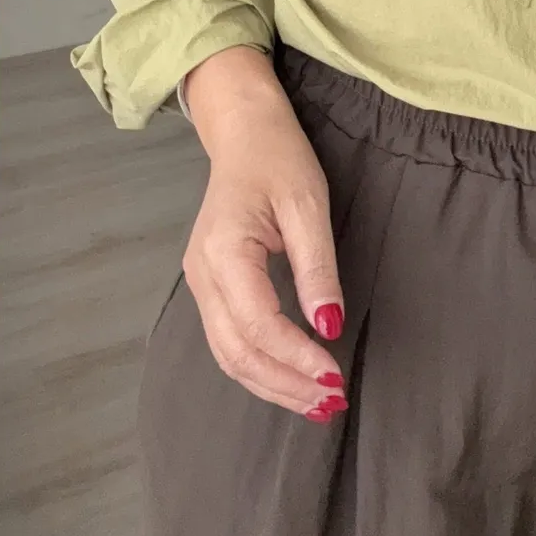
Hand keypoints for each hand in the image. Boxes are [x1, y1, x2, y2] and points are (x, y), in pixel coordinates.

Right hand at [180, 45, 347, 424]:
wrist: (244, 132)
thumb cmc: (279, 159)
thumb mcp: (308, 205)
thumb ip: (317, 268)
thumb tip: (329, 325)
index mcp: (224, 252)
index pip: (259, 325)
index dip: (297, 358)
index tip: (336, 377)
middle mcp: (202, 275)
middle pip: (237, 352)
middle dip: (284, 384)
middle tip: (331, 403)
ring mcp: (200, 282)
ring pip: (229, 354)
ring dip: (271, 384)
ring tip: (316, 402)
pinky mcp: (210, 286)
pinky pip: (229, 340)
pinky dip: (259, 366)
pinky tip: (291, 377)